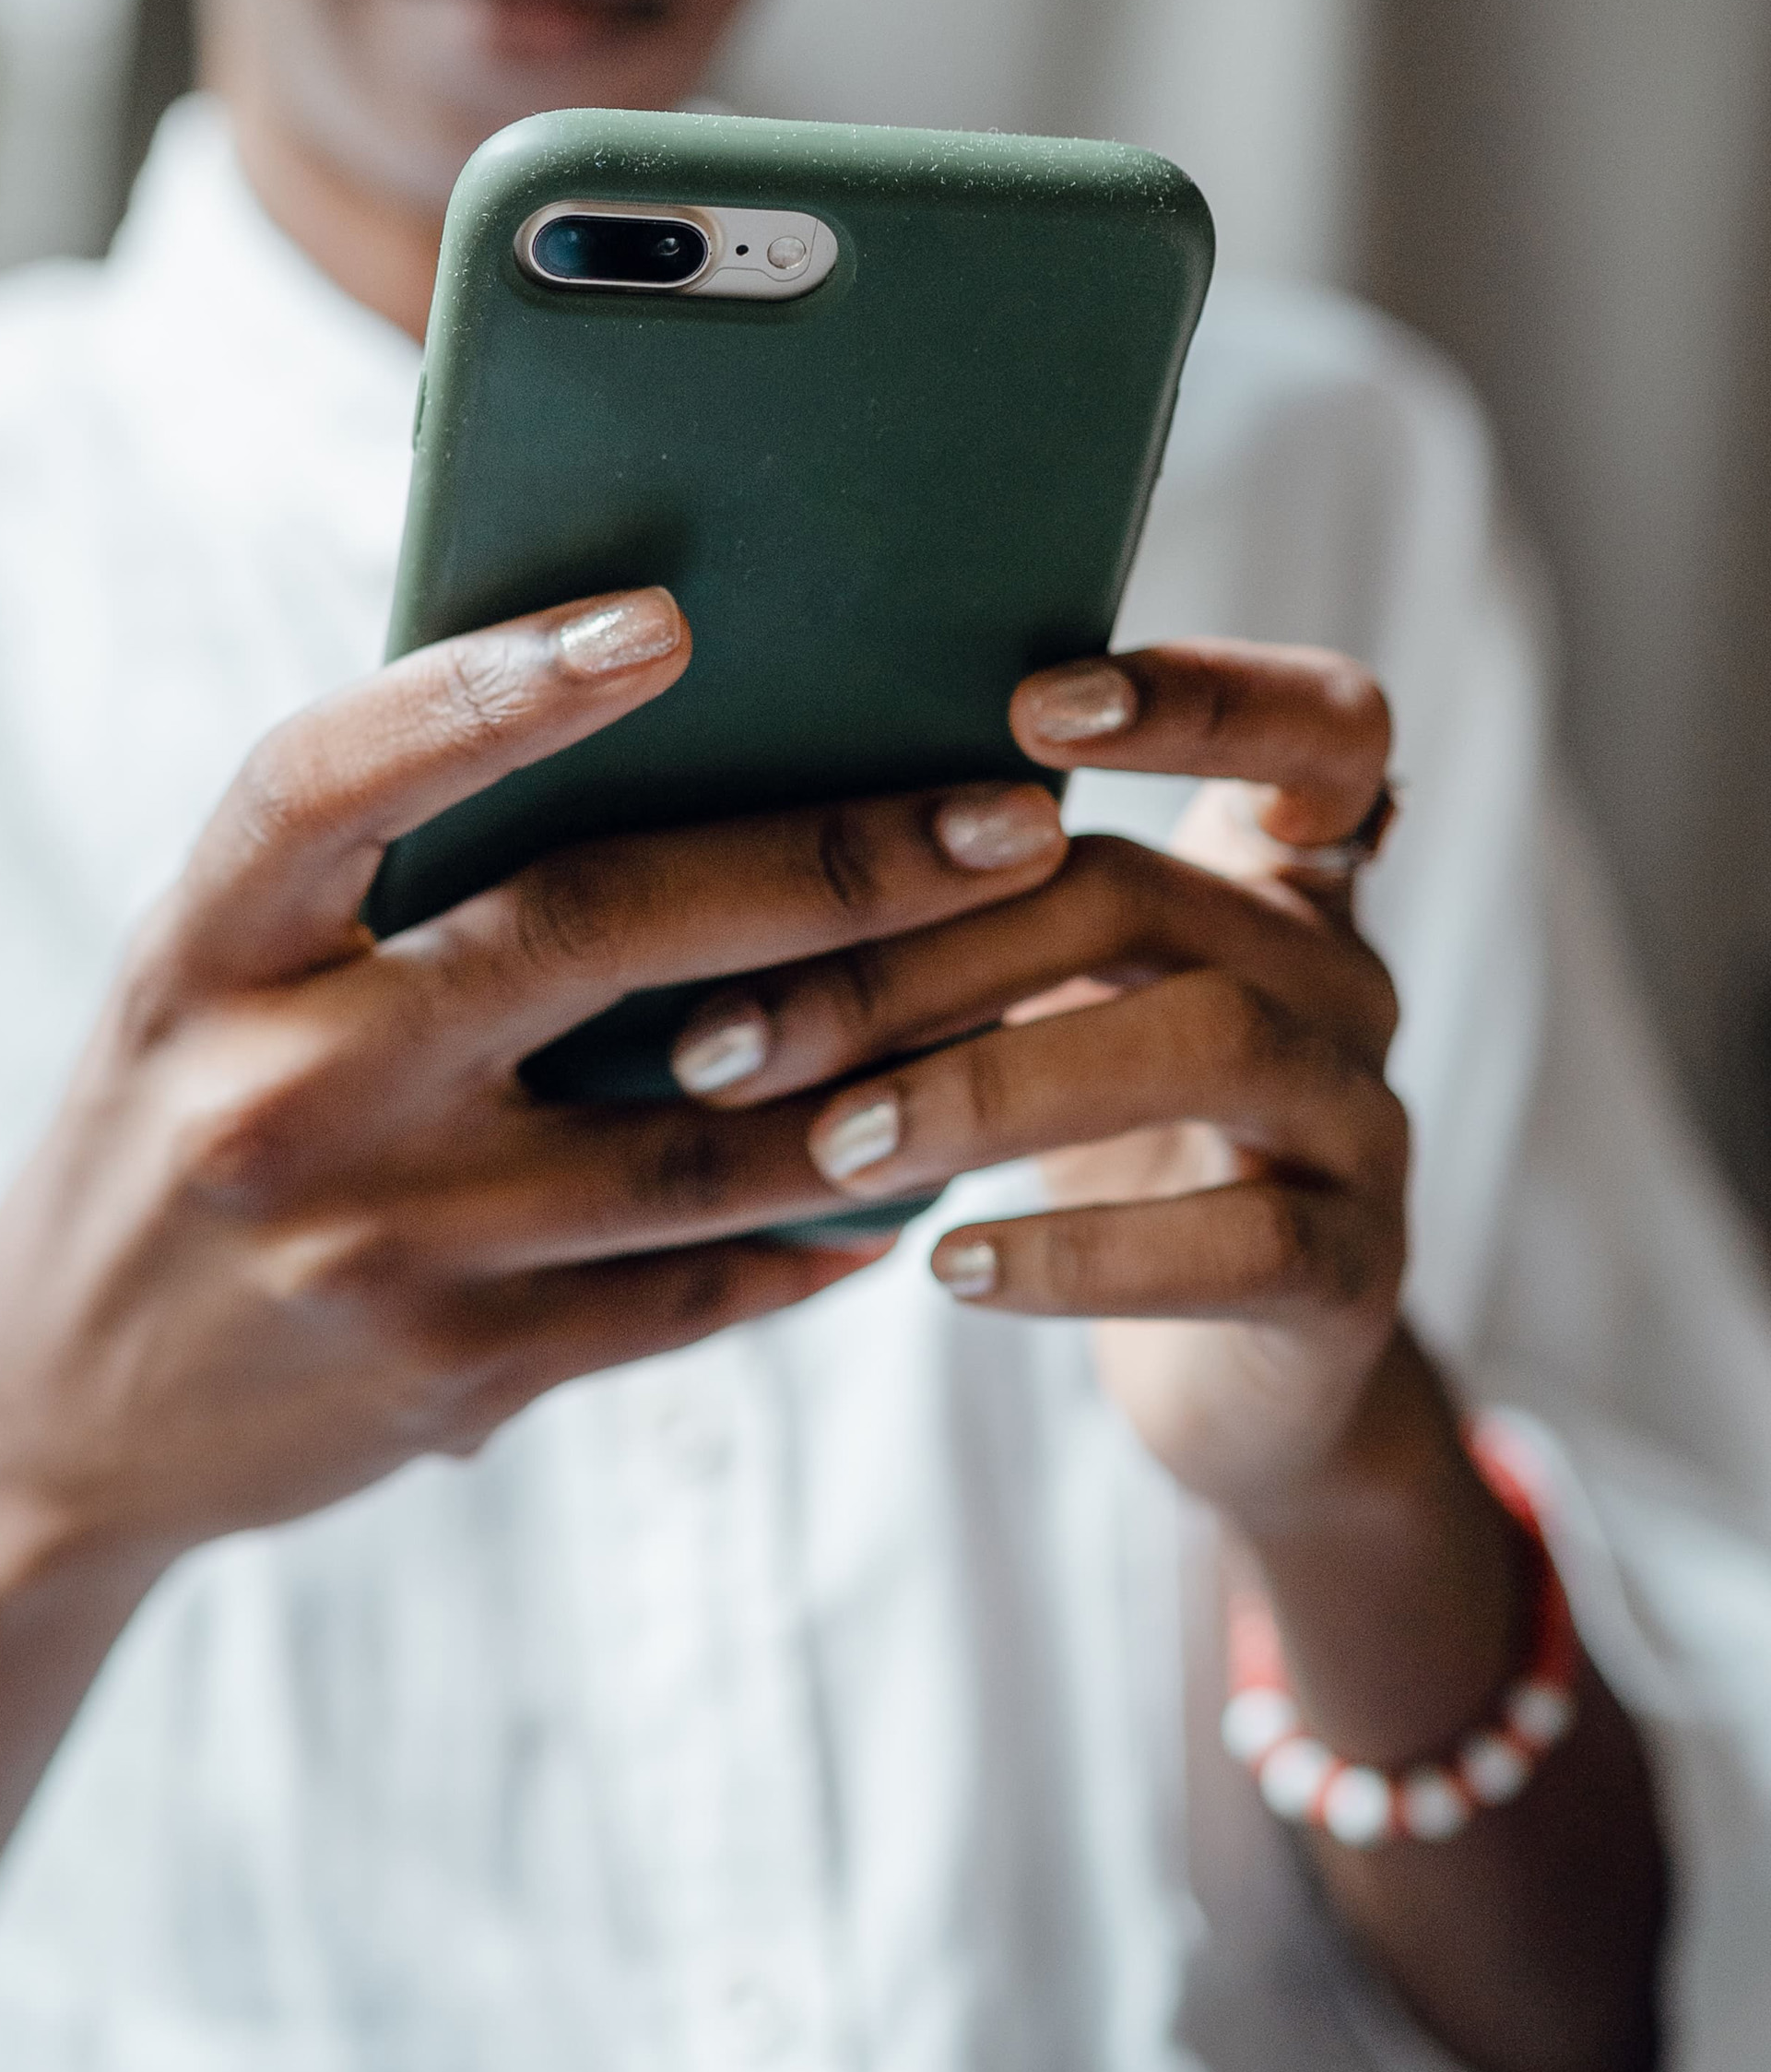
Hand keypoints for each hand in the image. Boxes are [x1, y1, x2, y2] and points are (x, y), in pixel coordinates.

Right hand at [0, 584, 1069, 1586]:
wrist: (49, 1416)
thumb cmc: (178, 1119)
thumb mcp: (211, 979)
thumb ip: (373, 876)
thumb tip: (646, 721)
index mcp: (201, 951)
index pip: (333, 780)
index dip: (490, 690)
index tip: (664, 619)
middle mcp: (276, 1091)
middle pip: (586, 939)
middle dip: (827, 869)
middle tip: (1008, 819)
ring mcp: (366, 1248)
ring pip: (689, 1138)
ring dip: (884, 1063)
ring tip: (1024, 984)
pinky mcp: (448, 1376)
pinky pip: (683, 1292)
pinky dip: (810, 1227)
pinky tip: (913, 1172)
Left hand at [658, 639, 1408, 1532]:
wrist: (1234, 1377)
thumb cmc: (1092, 1139)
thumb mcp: (1043, 997)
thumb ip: (961, 899)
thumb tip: (704, 826)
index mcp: (1268, 874)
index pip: (1316, 721)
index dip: (1200, 695)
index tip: (1027, 706)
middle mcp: (1338, 972)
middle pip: (1145, 893)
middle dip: (919, 953)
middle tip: (732, 1037)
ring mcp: (1366, 1119)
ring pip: (1210, 1042)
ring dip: (988, 1087)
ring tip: (834, 1147)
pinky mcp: (1359, 1273)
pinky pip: (1243, 1243)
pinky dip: (1081, 1252)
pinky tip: (948, 1267)